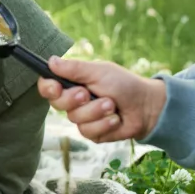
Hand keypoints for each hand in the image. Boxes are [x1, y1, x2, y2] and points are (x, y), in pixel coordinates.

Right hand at [38, 57, 167, 142]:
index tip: (56, 87)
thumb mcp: (99, 71)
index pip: (48, 86)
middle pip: (58, 104)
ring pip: (75, 119)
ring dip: (96, 112)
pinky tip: (115, 119)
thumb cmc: (123, 84)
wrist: (146, 106)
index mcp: (72, 83)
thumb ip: (74, 68)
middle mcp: (74, 101)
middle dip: (75, 99)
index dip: (48, 88)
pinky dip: (104, 124)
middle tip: (89, 94)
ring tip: (112, 105)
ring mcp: (82, 118)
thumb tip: (50, 61)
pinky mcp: (92, 133)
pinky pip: (88, 132)